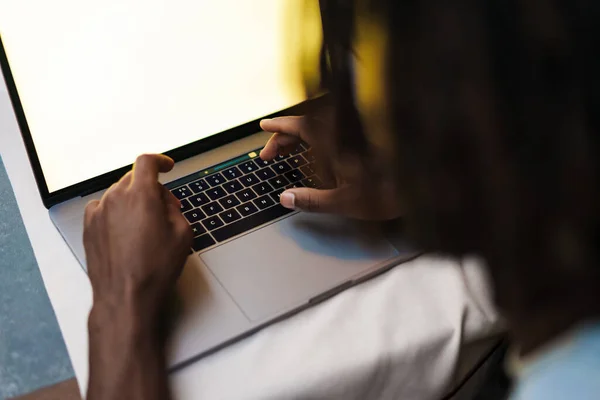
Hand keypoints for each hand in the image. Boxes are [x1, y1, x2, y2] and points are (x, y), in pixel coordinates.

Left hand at [84, 154, 191, 327]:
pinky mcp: (89, 227)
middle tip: (165, 208)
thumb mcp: (183, 234)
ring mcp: (99, 212)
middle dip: (151, 188)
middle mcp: (116, 199)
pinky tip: (127, 232)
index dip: (160, 161)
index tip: (166, 166)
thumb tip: (165, 202)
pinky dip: (116, 213)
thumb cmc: (154, 270)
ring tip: (146, 226)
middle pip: (133, 179)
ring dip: (133, 202)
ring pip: (119, 194)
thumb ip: (174, 208)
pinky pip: (104, 209)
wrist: (126, 296)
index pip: (147, 162)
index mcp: (141, 195)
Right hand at [260, 116, 402, 219]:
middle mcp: (343, 131)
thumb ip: (312, 200)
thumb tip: (285, 198)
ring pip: (319, 126)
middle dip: (284, 136)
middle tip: (270, 154)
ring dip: (299, 136)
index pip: (299, 125)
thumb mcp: (345, 202)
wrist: (423, 182)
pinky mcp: (363, 138)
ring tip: (287, 151)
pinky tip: (316, 152)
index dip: (279, 126)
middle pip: (306, 124)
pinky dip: (316, 137)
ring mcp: (354, 133)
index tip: (263, 126)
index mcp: (334, 140)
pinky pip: (332, 130)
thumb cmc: (387, 192)